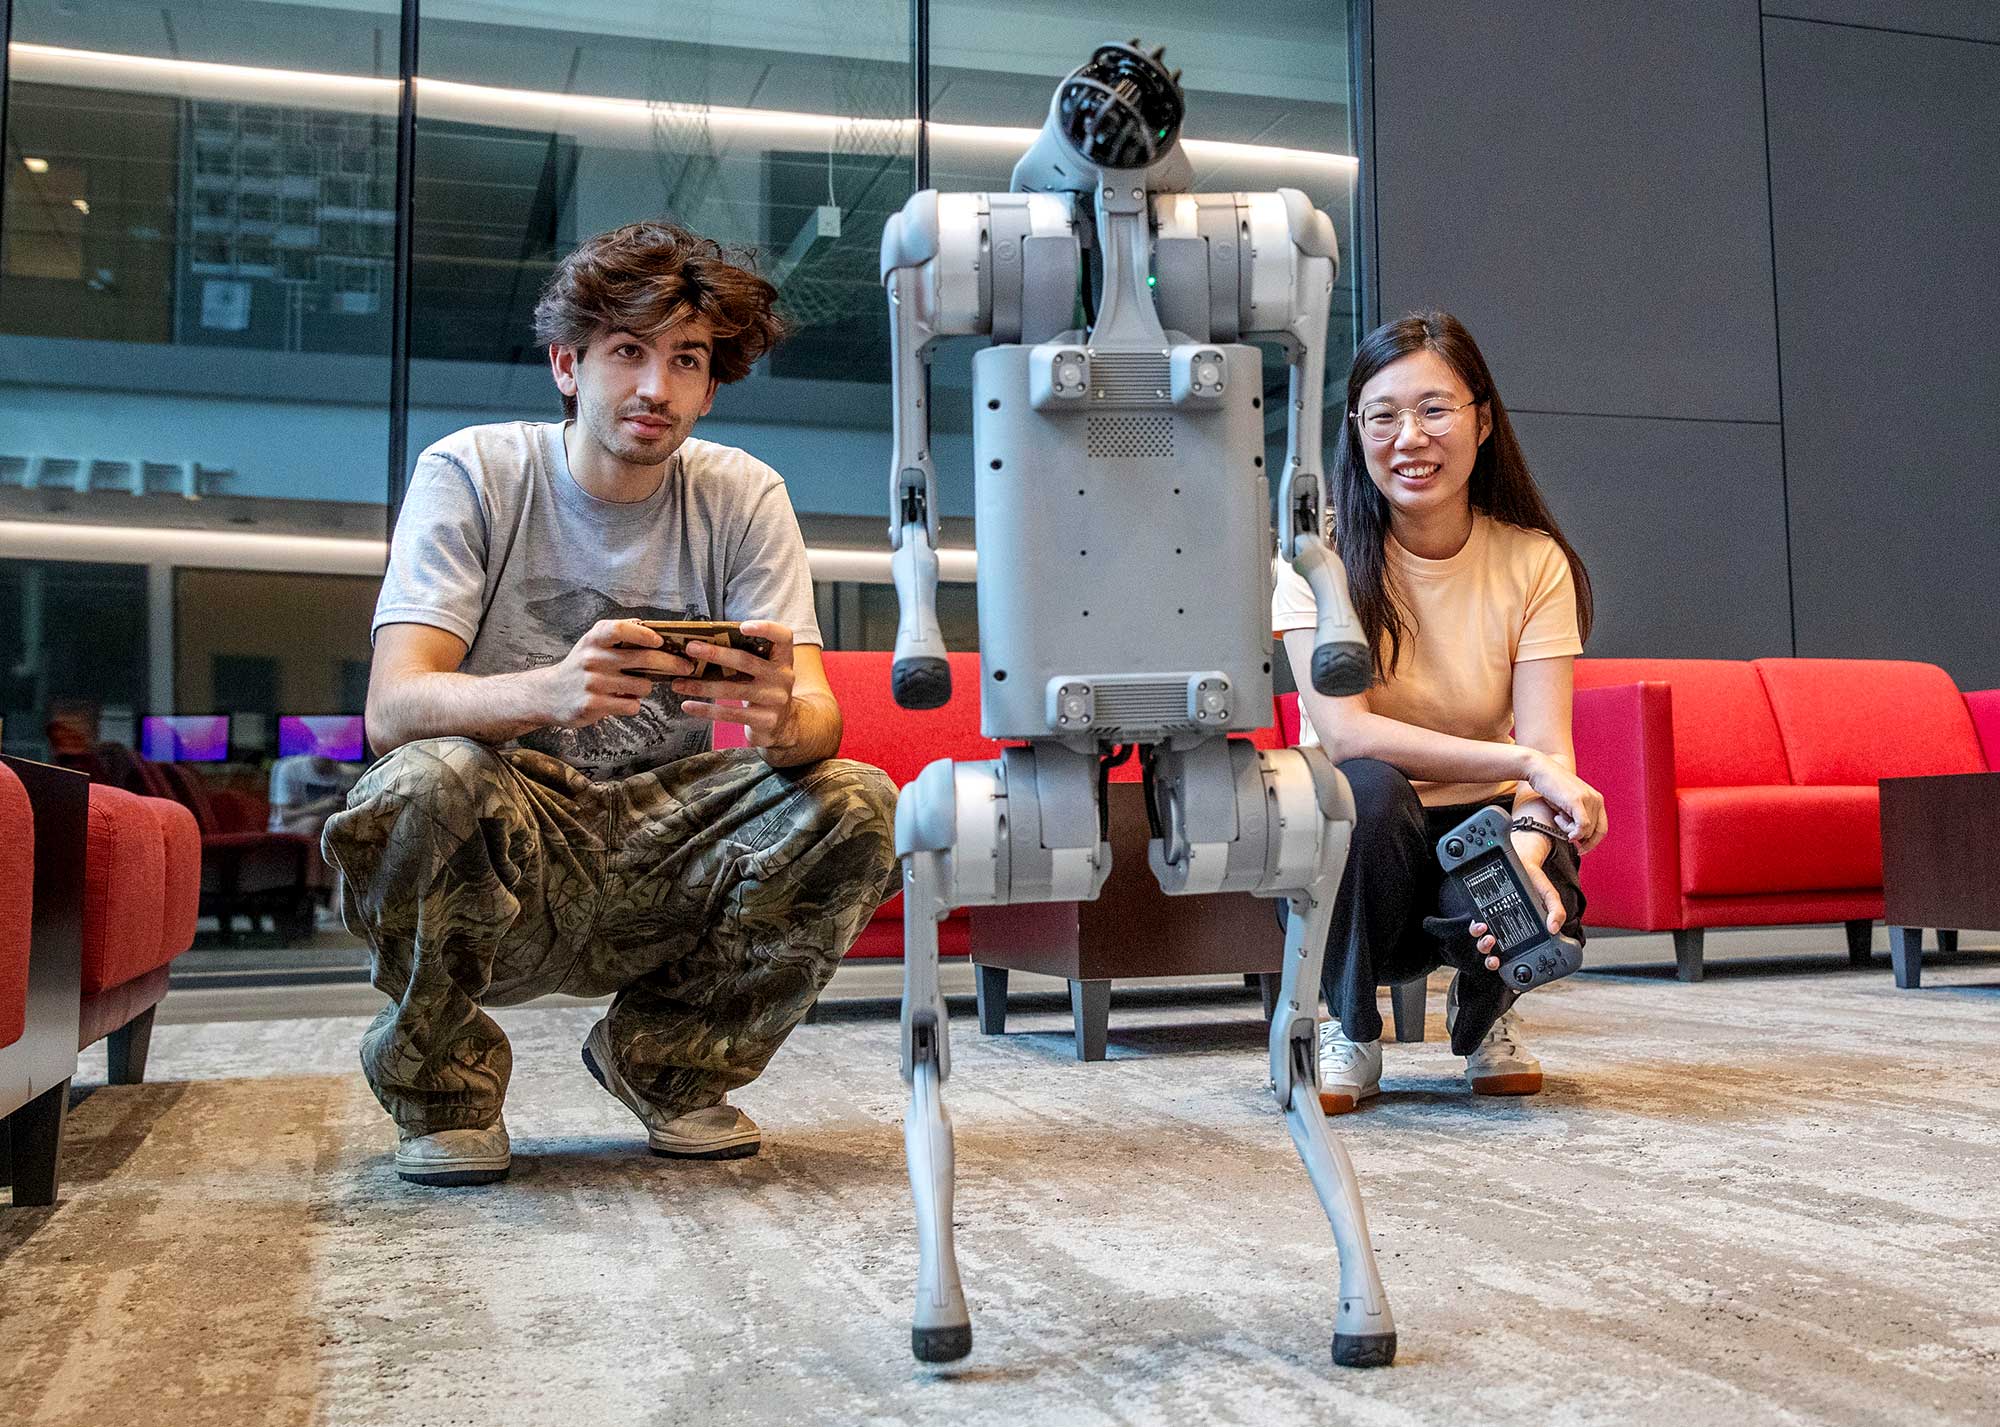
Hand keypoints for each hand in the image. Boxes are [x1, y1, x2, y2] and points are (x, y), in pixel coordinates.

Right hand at [542, 619, 693, 728]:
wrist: (548, 694)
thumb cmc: (581, 666)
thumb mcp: (593, 644)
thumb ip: (619, 635)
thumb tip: (653, 628)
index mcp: (594, 639)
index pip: (620, 629)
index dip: (644, 634)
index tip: (661, 641)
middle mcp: (592, 658)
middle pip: (644, 659)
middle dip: (671, 664)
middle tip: (686, 667)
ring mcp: (592, 682)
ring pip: (642, 685)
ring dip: (645, 687)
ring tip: (632, 686)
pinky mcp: (592, 705)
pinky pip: (631, 705)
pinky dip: (632, 704)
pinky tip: (620, 701)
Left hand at [672, 620, 798, 750]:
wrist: (784, 724)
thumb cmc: (764, 688)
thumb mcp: (764, 670)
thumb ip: (746, 655)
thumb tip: (703, 643)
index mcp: (783, 659)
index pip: (782, 636)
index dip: (765, 629)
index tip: (741, 627)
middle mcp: (782, 677)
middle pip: (746, 661)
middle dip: (715, 654)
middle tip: (691, 648)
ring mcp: (775, 700)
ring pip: (733, 689)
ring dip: (701, 686)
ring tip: (678, 683)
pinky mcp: (764, 720)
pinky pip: (730, 714)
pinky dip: (705, 710)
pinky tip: (687, 705)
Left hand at [1463, 834, 1567, 971]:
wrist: (1521, 858)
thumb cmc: (1535, 881)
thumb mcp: (1550, 896)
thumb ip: (1556, 911)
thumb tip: (1554, 928)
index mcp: (1521, 929)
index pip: (1512, 952)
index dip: (1506, 963)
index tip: (1505, 965)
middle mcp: (1504, 926)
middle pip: (1494, 949)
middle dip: (1491, 956)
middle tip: (1495, 953)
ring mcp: (1492, 916)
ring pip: (1482, 937)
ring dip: (1482, 942)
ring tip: (1489, 937)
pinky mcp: (1482, 906)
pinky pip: (1474, 919)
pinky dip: (1475, 925)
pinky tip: (1480, 922)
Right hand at [1522, 752, 1607, 851]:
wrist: (1540, 770)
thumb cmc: (1551, 787)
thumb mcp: (1568, 804)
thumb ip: (1577, 818)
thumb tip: (1579, 838)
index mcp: (1597, 799)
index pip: (1602, 828)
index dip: (1592, 842)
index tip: (1581, 849)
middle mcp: (1596, 799)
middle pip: (1594, 832)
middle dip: (1578, 837)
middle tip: (1563, 830)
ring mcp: (1588, 799)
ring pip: (1586, 830)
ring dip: (1570, 830)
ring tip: (1557, 817)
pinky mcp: (1577, 800)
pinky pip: (1582, 826)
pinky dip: (1573, 832)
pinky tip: (1562, 826)